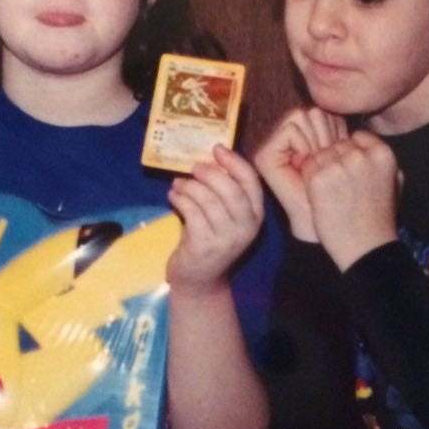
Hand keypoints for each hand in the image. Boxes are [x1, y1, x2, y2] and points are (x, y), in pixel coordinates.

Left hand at [166, 145, 263, 297]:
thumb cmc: (210, 239)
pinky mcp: (206, 245)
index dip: (234, 161)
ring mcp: (227, 238)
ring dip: (190, 186)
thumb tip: (207, 159)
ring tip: (178, 183)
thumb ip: (222, 191)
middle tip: (194, 167)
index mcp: (256, 215)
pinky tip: (173, 195)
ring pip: (209, 200)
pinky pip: (192, 213)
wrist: (200, 279)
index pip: (251, 181)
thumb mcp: (224, 215)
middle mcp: (247, 226)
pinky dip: (180, 199)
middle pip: (231, 190)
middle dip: (211, 173)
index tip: (217, 148)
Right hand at [253, 107, 347, 239]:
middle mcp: (286, 141)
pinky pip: (291, 126)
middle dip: (328, 135)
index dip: (337, 131)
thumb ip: (337, 131)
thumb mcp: (342, 156)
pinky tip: (304, 165)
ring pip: (301, 114)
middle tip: (327, 162)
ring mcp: (273, 147)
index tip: (338, 157)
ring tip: (316, 165)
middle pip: (313, 110)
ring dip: (317, 140)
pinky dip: (303, 143)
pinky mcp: (264, 154)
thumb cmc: (338, 194)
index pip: (324, 112)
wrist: (325, 221)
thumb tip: (333, 108)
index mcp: (305, 140)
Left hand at [301, 129, 400, 270]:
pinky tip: (324, 198)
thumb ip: (379, 156)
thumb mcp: (395, 180)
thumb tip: (359, 138)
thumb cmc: (380, 217)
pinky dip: (311, 181)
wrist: (365, 247)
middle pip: (336, 145)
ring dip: (322, 170)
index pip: (356, 137)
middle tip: (343, 188)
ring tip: (335, 195)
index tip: (354, 175)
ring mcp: (338, 166)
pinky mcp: (319, 178)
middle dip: (336, 162)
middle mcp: (361, 155)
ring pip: (320, 154)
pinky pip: (308, 167)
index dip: (351, 155)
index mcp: (382, 153)